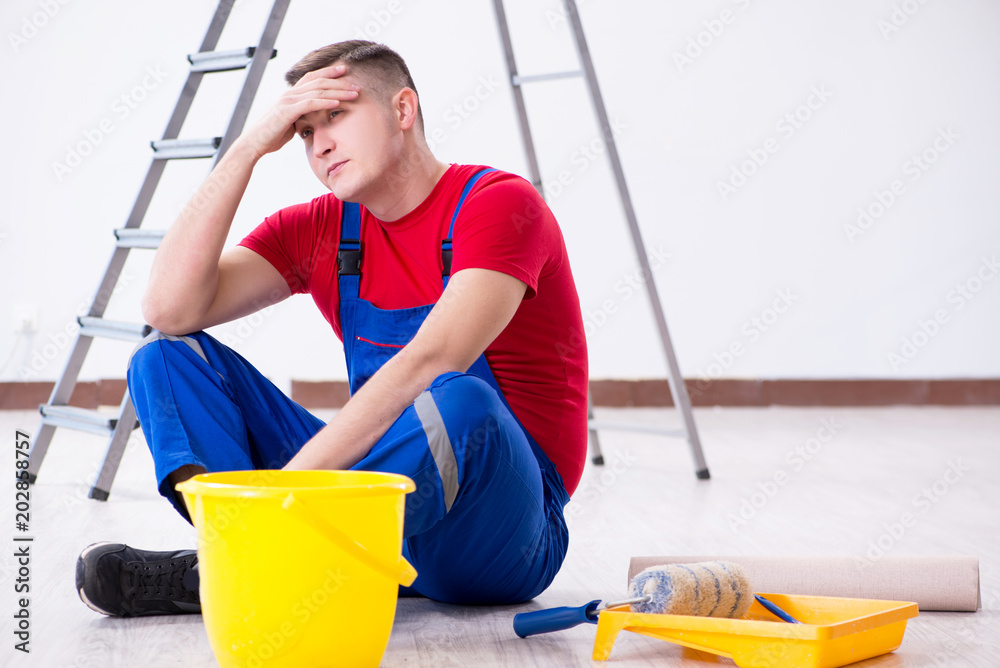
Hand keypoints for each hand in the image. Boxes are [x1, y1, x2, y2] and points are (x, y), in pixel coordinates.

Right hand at [239, 64, 359, 159]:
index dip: (329, 73)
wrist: (254, 144)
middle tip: (357, 84)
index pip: (312, 78)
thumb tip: (311, 119)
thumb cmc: (271, 136)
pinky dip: (325, 102)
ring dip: (338, 91)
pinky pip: (310, 104)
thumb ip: (301, 117)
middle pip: (319, 81)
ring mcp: (288, 101)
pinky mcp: (287, 111)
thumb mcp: (290, 124)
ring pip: (317, 91)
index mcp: (291, 95)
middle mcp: (289, 94)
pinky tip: (337, 103)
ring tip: (354, 93)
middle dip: (340, 82)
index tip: (345, 71)